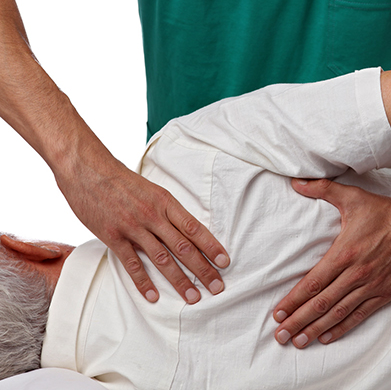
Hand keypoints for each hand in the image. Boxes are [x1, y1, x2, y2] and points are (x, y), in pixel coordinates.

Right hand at [56, 156, 229, 303]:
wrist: (88, 170)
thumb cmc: (122, 180)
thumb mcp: (152, 190)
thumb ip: (167, 210)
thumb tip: (187, 230)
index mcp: (166, 202)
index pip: (195, 228)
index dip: (211, 246)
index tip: (225, 262)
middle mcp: (153, 215)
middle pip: (184, 247)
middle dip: (203, 269)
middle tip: (218, 287)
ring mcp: (133, 227)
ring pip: (162, 258)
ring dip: (179, 281)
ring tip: (193, 297)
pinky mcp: (113, 236)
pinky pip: (132, 263)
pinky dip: (143, 282)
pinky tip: (153, 296)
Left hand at [273, 178, 390, 347]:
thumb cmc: (383, 210)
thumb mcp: (351, 196)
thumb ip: (320, 189)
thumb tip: (295, 181)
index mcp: (344, 252)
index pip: (312, 283)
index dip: (293, 301)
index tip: (278, 314)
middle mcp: (356, 273)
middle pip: (321, 303)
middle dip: (298, 321)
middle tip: (280, 336)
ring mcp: (372, 285)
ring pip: (339, 313)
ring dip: (316, 329)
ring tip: (298, 342)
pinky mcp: (386, 292)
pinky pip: (360, 315)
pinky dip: (342, 328)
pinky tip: (326, 337)